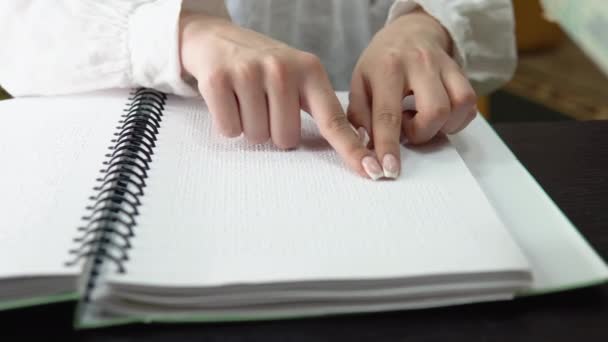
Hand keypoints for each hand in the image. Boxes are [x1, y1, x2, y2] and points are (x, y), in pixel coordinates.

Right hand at [179, 12, 376, 178]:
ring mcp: (249, 72)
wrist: (214, 38)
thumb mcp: (296, 75)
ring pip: (258, 137)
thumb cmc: (261, 64)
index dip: (352, 150)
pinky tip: (227, 99)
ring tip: (245, 98)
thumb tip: (353, 143)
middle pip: (287, 139)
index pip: (334, 120)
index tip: (372, 171)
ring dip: (250, 126)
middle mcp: (282, 69)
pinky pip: (230, 130)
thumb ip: (320, 105)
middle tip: (263, 103)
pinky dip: (227, 123)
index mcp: (309, 70)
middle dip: (274, 130)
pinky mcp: (218, 80)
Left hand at [347, 8, 476, 178]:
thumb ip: (359, 115)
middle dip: (422, 134)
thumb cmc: (380, 63)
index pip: (388, 114)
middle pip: (435, 111)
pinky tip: (437, 117)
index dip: (388, 146)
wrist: (410, 32)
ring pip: (458, 107)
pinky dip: (456, 121)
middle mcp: (419, 64)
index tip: (388, 169)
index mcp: (387, 68)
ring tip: (421, 121)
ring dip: (441, 127)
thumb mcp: (359, 83)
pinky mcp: (462, 71)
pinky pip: (469, 105)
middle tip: (407, 130)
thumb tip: (364, 148)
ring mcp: (444, 66)